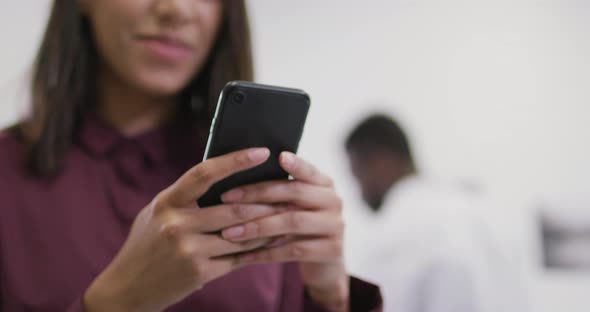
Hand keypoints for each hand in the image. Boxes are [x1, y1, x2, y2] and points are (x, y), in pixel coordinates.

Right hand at [84, 148, 280, 311]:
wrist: (128, 288)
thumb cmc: (147, 244)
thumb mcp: (157, 212)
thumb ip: (185, 197)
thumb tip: (224, 176)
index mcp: (167, 201)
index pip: (204, 173)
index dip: (235, 160)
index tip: (261, 152)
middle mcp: (176, 223)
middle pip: (233, 207)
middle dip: (265, 202)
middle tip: (288, 193)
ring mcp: (188, 249)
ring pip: (241, 233)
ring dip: (267, 226)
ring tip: (286, 216)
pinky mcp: (200, 272)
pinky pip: (238, 257)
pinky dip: (258, 249)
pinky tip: (272, 242)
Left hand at [220, 152, 348, 310]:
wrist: (324, 262)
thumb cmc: (300, 226)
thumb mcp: (296, 205)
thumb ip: (280, 191)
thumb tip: (238, 175)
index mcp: (325, 184)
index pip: (309, 170)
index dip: (296, 164)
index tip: (278, 156)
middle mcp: (334, 201)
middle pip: (295, 192)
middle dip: (257, 194)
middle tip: (226, 198)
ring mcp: (334, 226)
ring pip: (292, 222)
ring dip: (257, 226)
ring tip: (228, 232)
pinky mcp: (331, 251)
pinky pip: (293, 251)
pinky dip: (265, 253)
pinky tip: (242, 256)